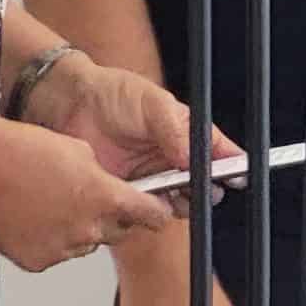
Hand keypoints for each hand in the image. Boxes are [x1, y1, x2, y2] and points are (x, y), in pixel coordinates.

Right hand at [0, 114, 174, 270]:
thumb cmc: (28, 152)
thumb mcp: (83, 153)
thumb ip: (106, 179)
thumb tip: (113, 190)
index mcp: (108, 199)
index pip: (152, 216)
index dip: (157, 213)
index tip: (160, 213)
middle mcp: (89, 228)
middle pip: (120, 232)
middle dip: (115, 220)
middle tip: (93, 202)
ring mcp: (62, 248)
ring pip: (87, 244)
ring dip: (81, 230)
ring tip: (55, 207)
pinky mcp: (37, 261)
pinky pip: (56, 255)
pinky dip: (51, 241)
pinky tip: (36, 220)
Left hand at [23, 53, 237, 200]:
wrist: (69, 104)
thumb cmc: (114, 95)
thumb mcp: (154, 104)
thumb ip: (176, 130)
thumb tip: (194, 158)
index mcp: (188, 135)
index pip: (220, 154)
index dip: (232, 167)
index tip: (237, 177)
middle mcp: (172, 160)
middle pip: (201, 185)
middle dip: (203, 191)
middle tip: (196, 188)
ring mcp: (149, 178)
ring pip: (173, 203)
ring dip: (175, 203)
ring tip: (168, 195)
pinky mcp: (123, 192)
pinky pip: (140, 210)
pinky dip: (144, 211)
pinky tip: (141, 201)